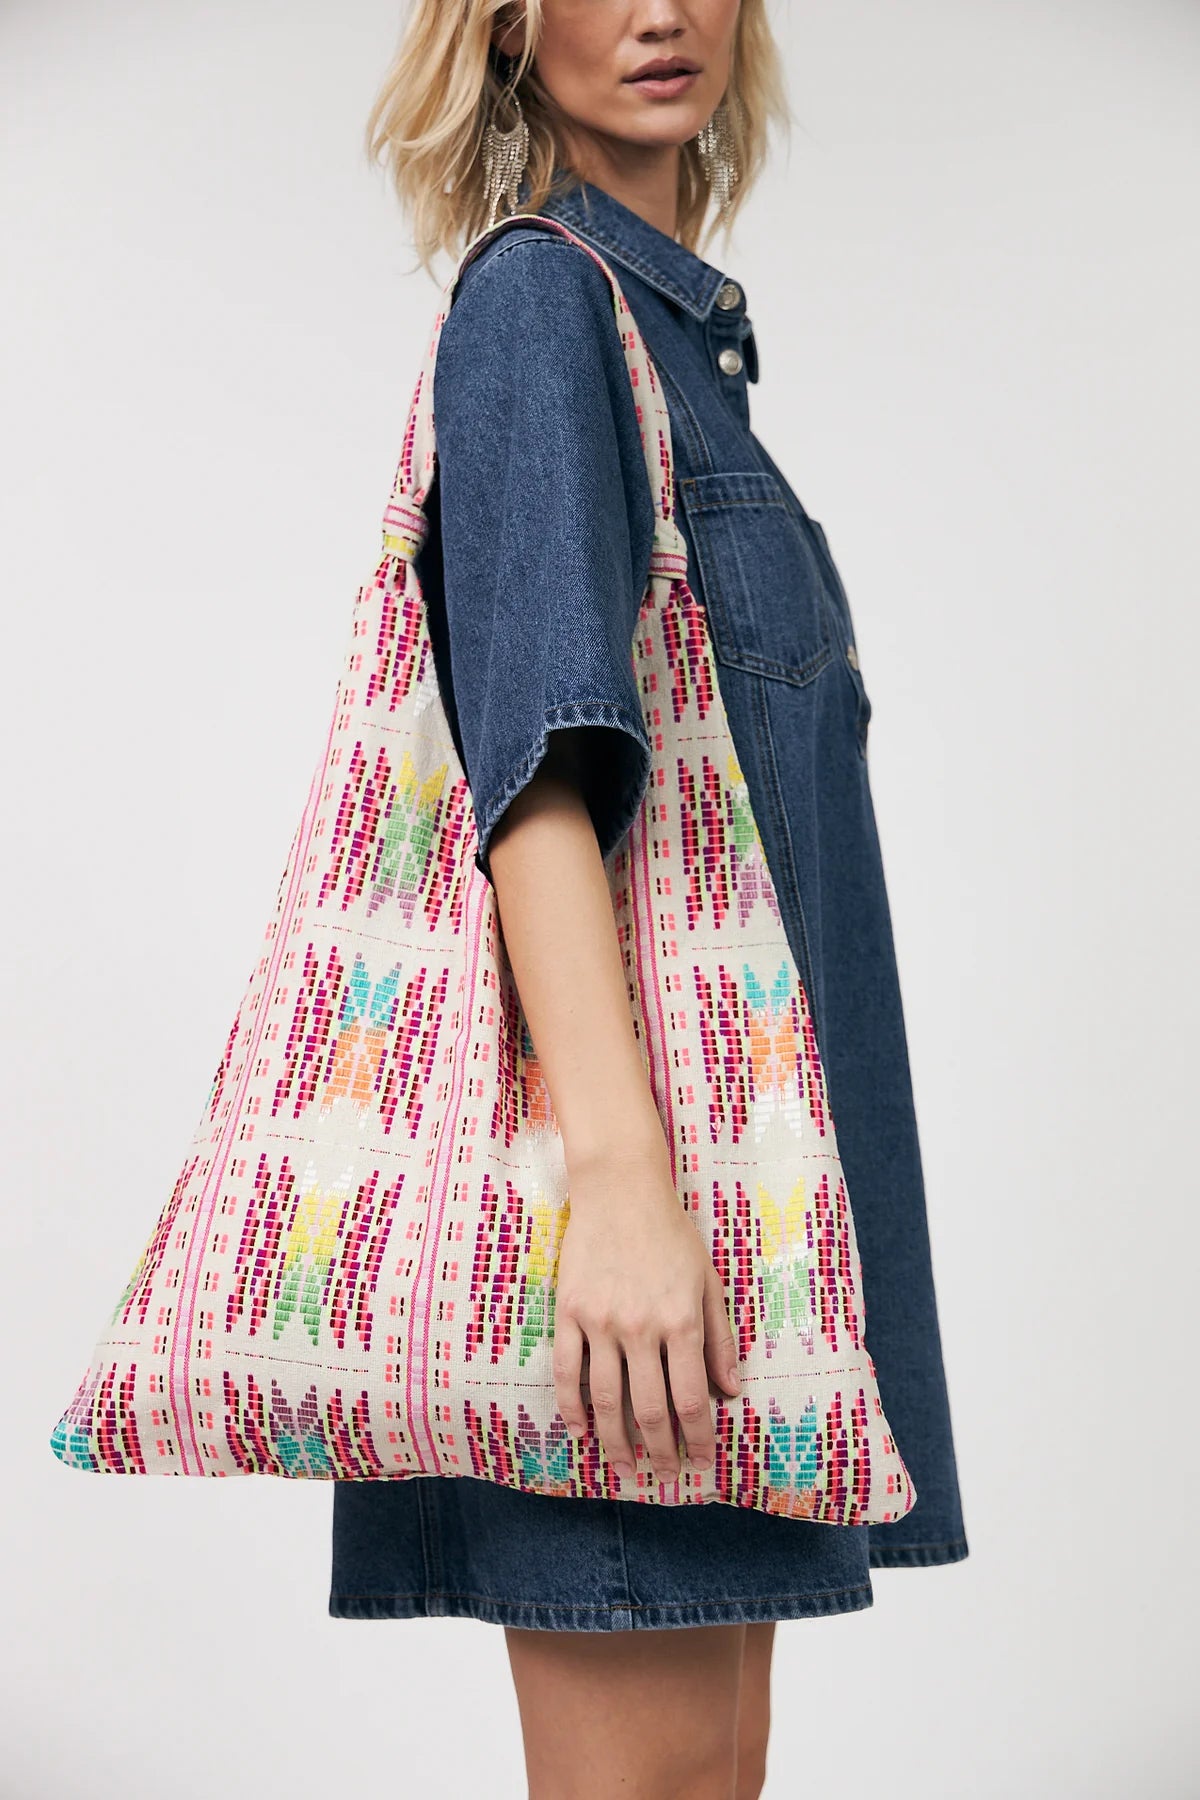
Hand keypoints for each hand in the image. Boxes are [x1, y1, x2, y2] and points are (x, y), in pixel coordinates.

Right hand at [551, 1142, 741, 1485]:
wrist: (621, 1190)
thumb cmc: (672, 1233)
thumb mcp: (709, 1281)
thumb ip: (720, 1338)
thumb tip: (732, 1390)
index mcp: (682, 1321)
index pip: (691, 1399)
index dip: (697, 1438)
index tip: (701, 1462)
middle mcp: (642, 1328)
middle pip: (650, 1410)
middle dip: (659, 1452)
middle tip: (662, 1478)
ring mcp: (601, 1322)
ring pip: (607, 1400)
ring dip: (616, 1443)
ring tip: (625, 1469)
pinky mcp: (570, 1313)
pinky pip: (566, 1371)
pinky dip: (572, 1407)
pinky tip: (581, 1431)